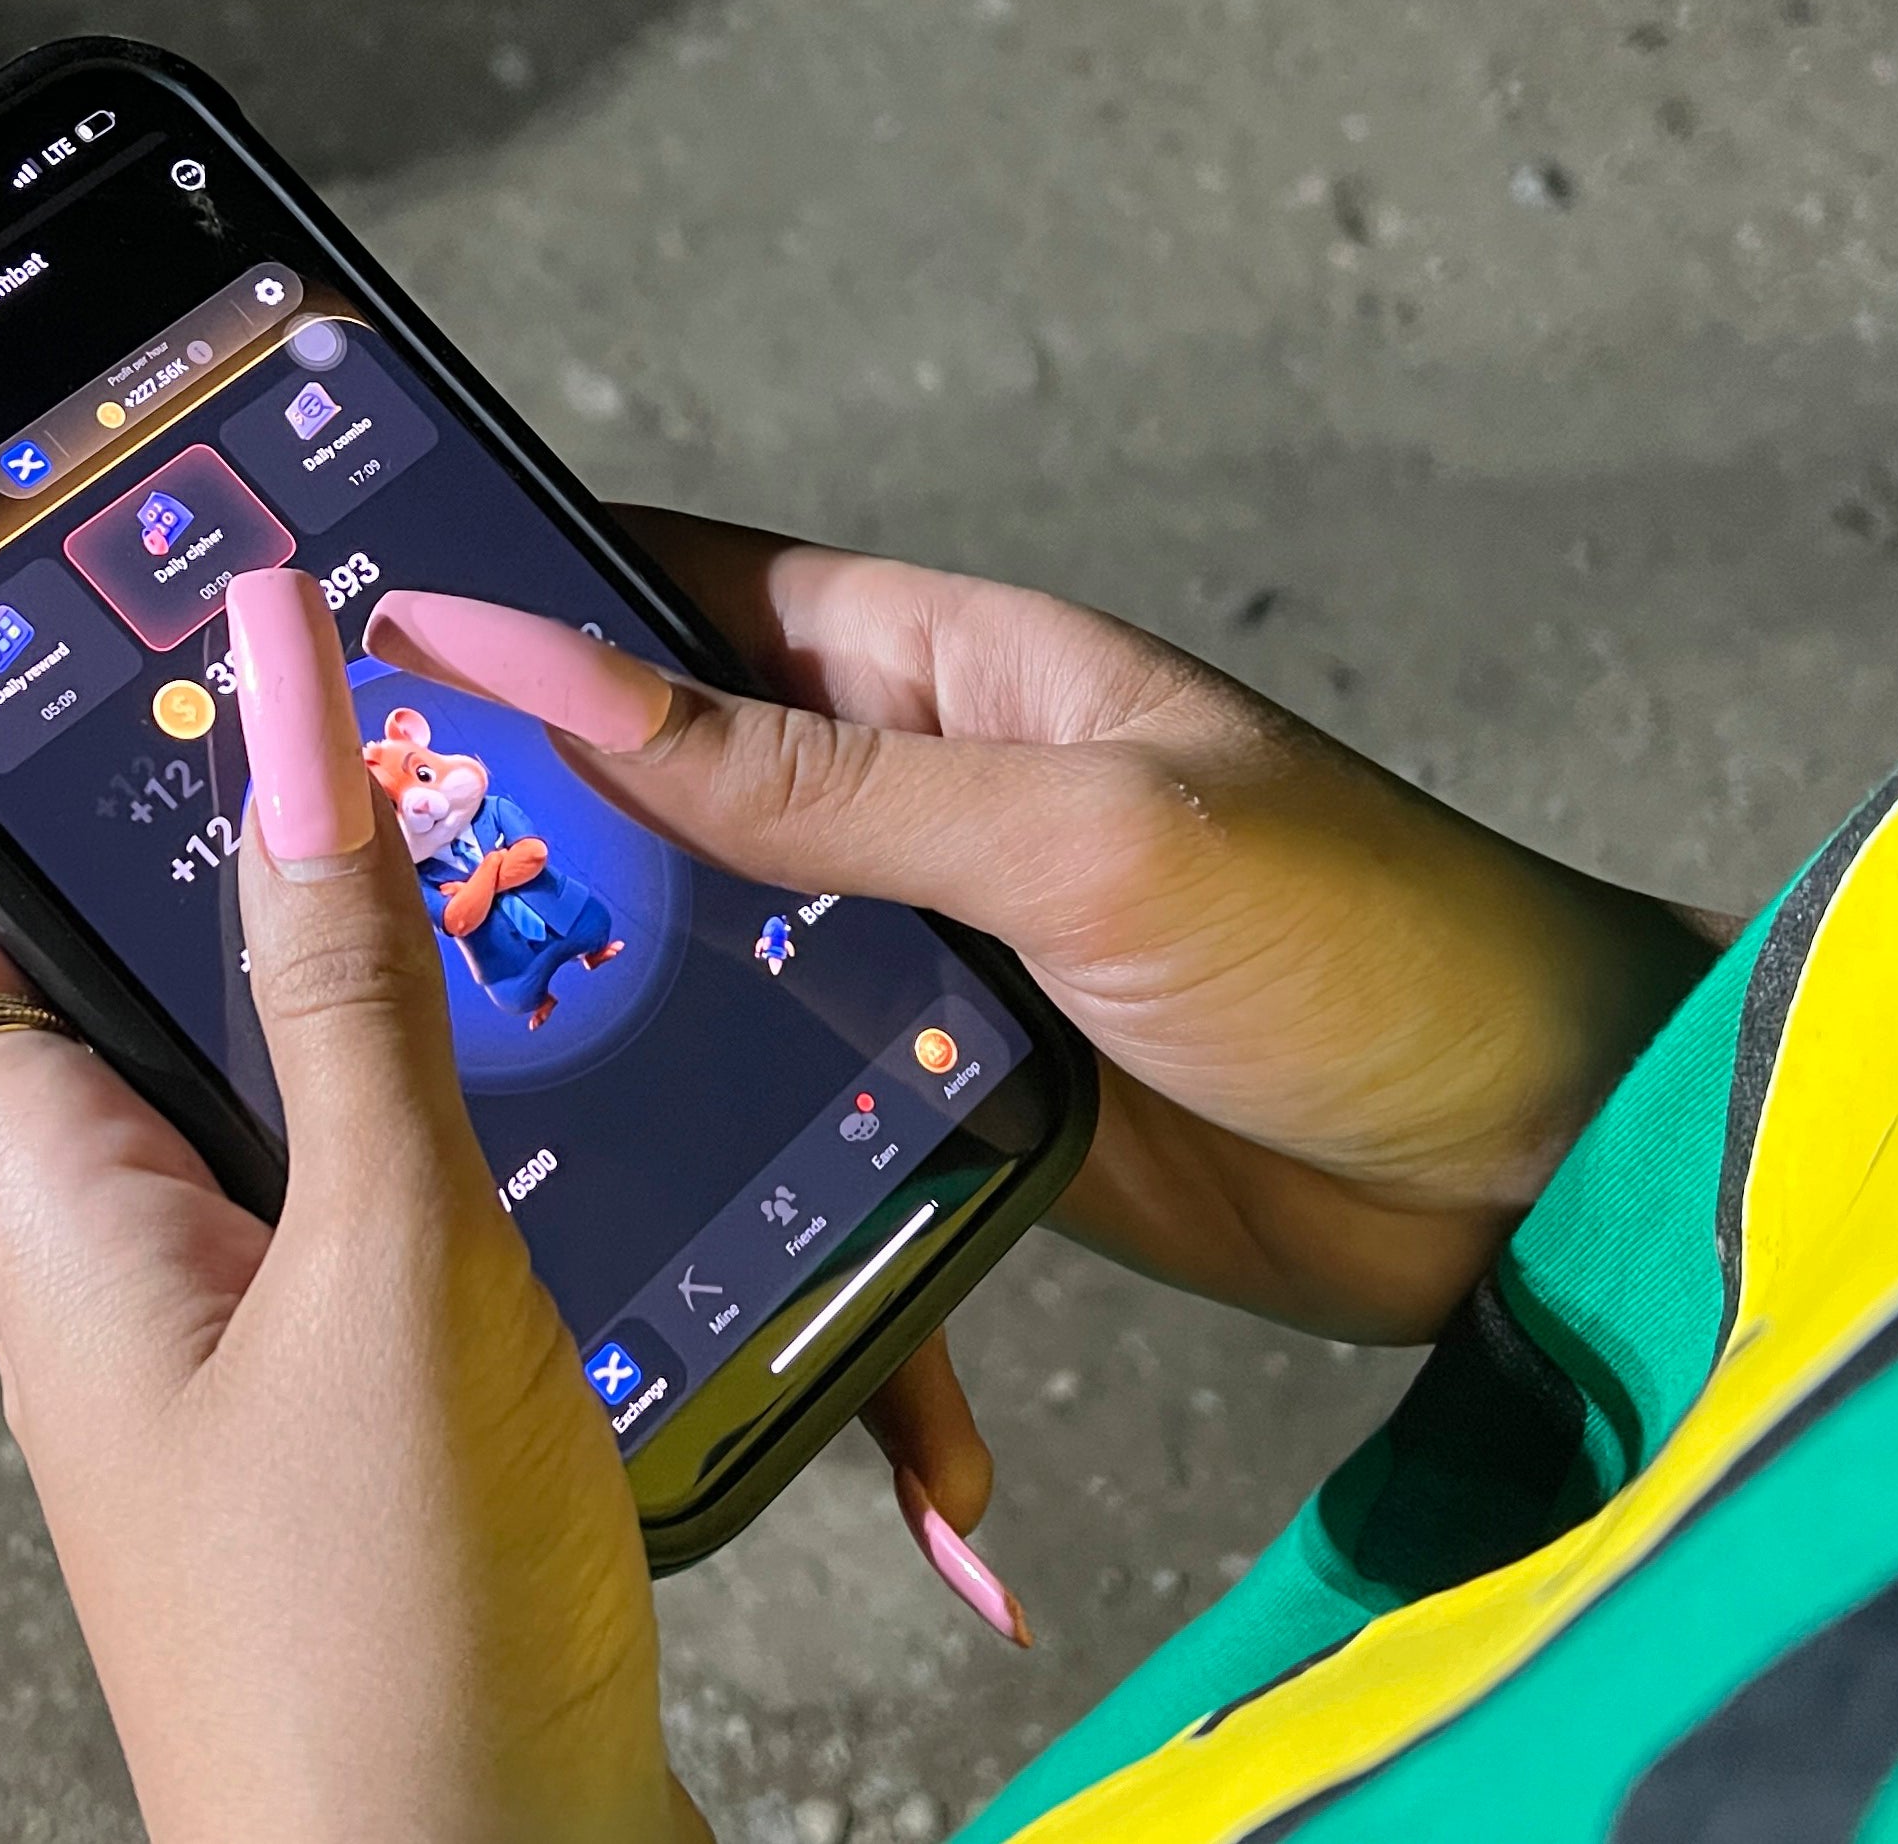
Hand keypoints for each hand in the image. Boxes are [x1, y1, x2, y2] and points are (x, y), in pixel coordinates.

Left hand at [0, 568, 702, 1843]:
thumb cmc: (385, 1640)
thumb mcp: (388, 1258)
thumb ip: (346, 982)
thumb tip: (285, 696)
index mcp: (60, 1218)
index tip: (98, 633)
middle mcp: (124, 1276)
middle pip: (121, 996)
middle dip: (230, 851)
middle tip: (369, 711)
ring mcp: (241, 1353)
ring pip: (273, 1098)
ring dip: (371, 984)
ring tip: (508, 862)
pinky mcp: (361, 1419)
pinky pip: (376, 1210)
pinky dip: (454, 1122)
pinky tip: (578, 1085)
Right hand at [361, 526, 1714, 1613]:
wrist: (1546, 1171)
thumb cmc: (1365, 943)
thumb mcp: (1073, 831)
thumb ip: (812, 774)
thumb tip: (546, 669)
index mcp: (953, 670)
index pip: (689, 597)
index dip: (526, 610)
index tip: (351, 653)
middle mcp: (927, 801)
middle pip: (671, 803)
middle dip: (532, 858)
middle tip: (357, 921)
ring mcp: (942, 965)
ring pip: (720, 986)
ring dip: (627, 1049)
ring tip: (470, 1115)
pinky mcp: (970, 1115)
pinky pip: (815, 1144)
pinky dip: (766, 1216)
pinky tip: (709, 1300)